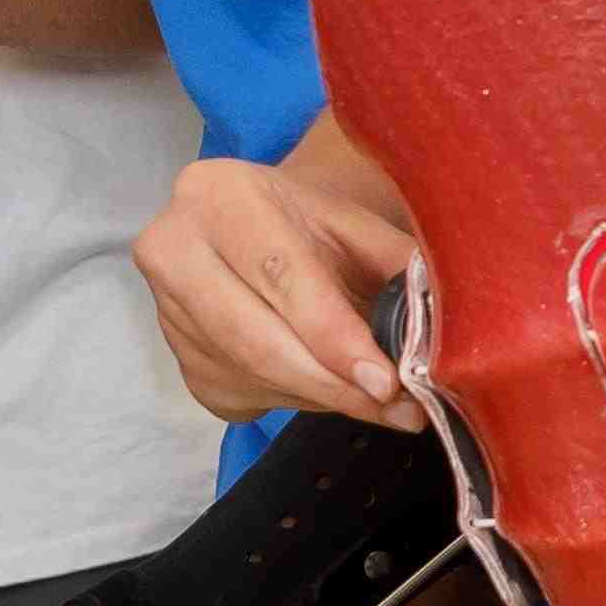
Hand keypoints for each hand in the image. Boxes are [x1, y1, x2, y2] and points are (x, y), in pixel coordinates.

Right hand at [135, 155, 416, 425]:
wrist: (265, 229)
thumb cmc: (318, 226)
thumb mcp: (362, 227)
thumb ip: (400, 269)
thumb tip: (438, 336)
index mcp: (219, 195)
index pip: (281, 276)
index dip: (335, 336)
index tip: (386, 380)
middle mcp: (173, 249)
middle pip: (255, 341)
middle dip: (335, 385)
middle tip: (398, 410)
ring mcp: (167, 312)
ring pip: (254, 378)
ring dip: (327, 398)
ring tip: (382, 401)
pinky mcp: (181, 363)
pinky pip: (248, 398)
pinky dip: (303, 400)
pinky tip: (332, 384)